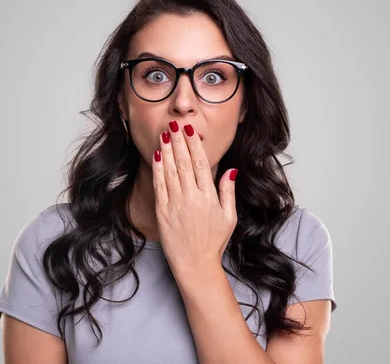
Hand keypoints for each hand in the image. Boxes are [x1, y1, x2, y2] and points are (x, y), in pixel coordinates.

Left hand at [152, 120, 237, 274]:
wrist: (195, 264)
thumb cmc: (214, 242)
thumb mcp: (229, 217)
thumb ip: (228, 192)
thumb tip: (231, 170)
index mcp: (208, 197)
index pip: (201, 164)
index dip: (195, 145)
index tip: (191, 131)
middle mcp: (191, 197)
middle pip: (184, 163)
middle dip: (179, 141)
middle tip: (175, 125)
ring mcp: (175, 204)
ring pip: (171, 171)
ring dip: (168, 150)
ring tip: (165, 134)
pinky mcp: (162, 212)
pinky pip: (159, 186)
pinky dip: (158, 170)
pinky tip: (157, 156)